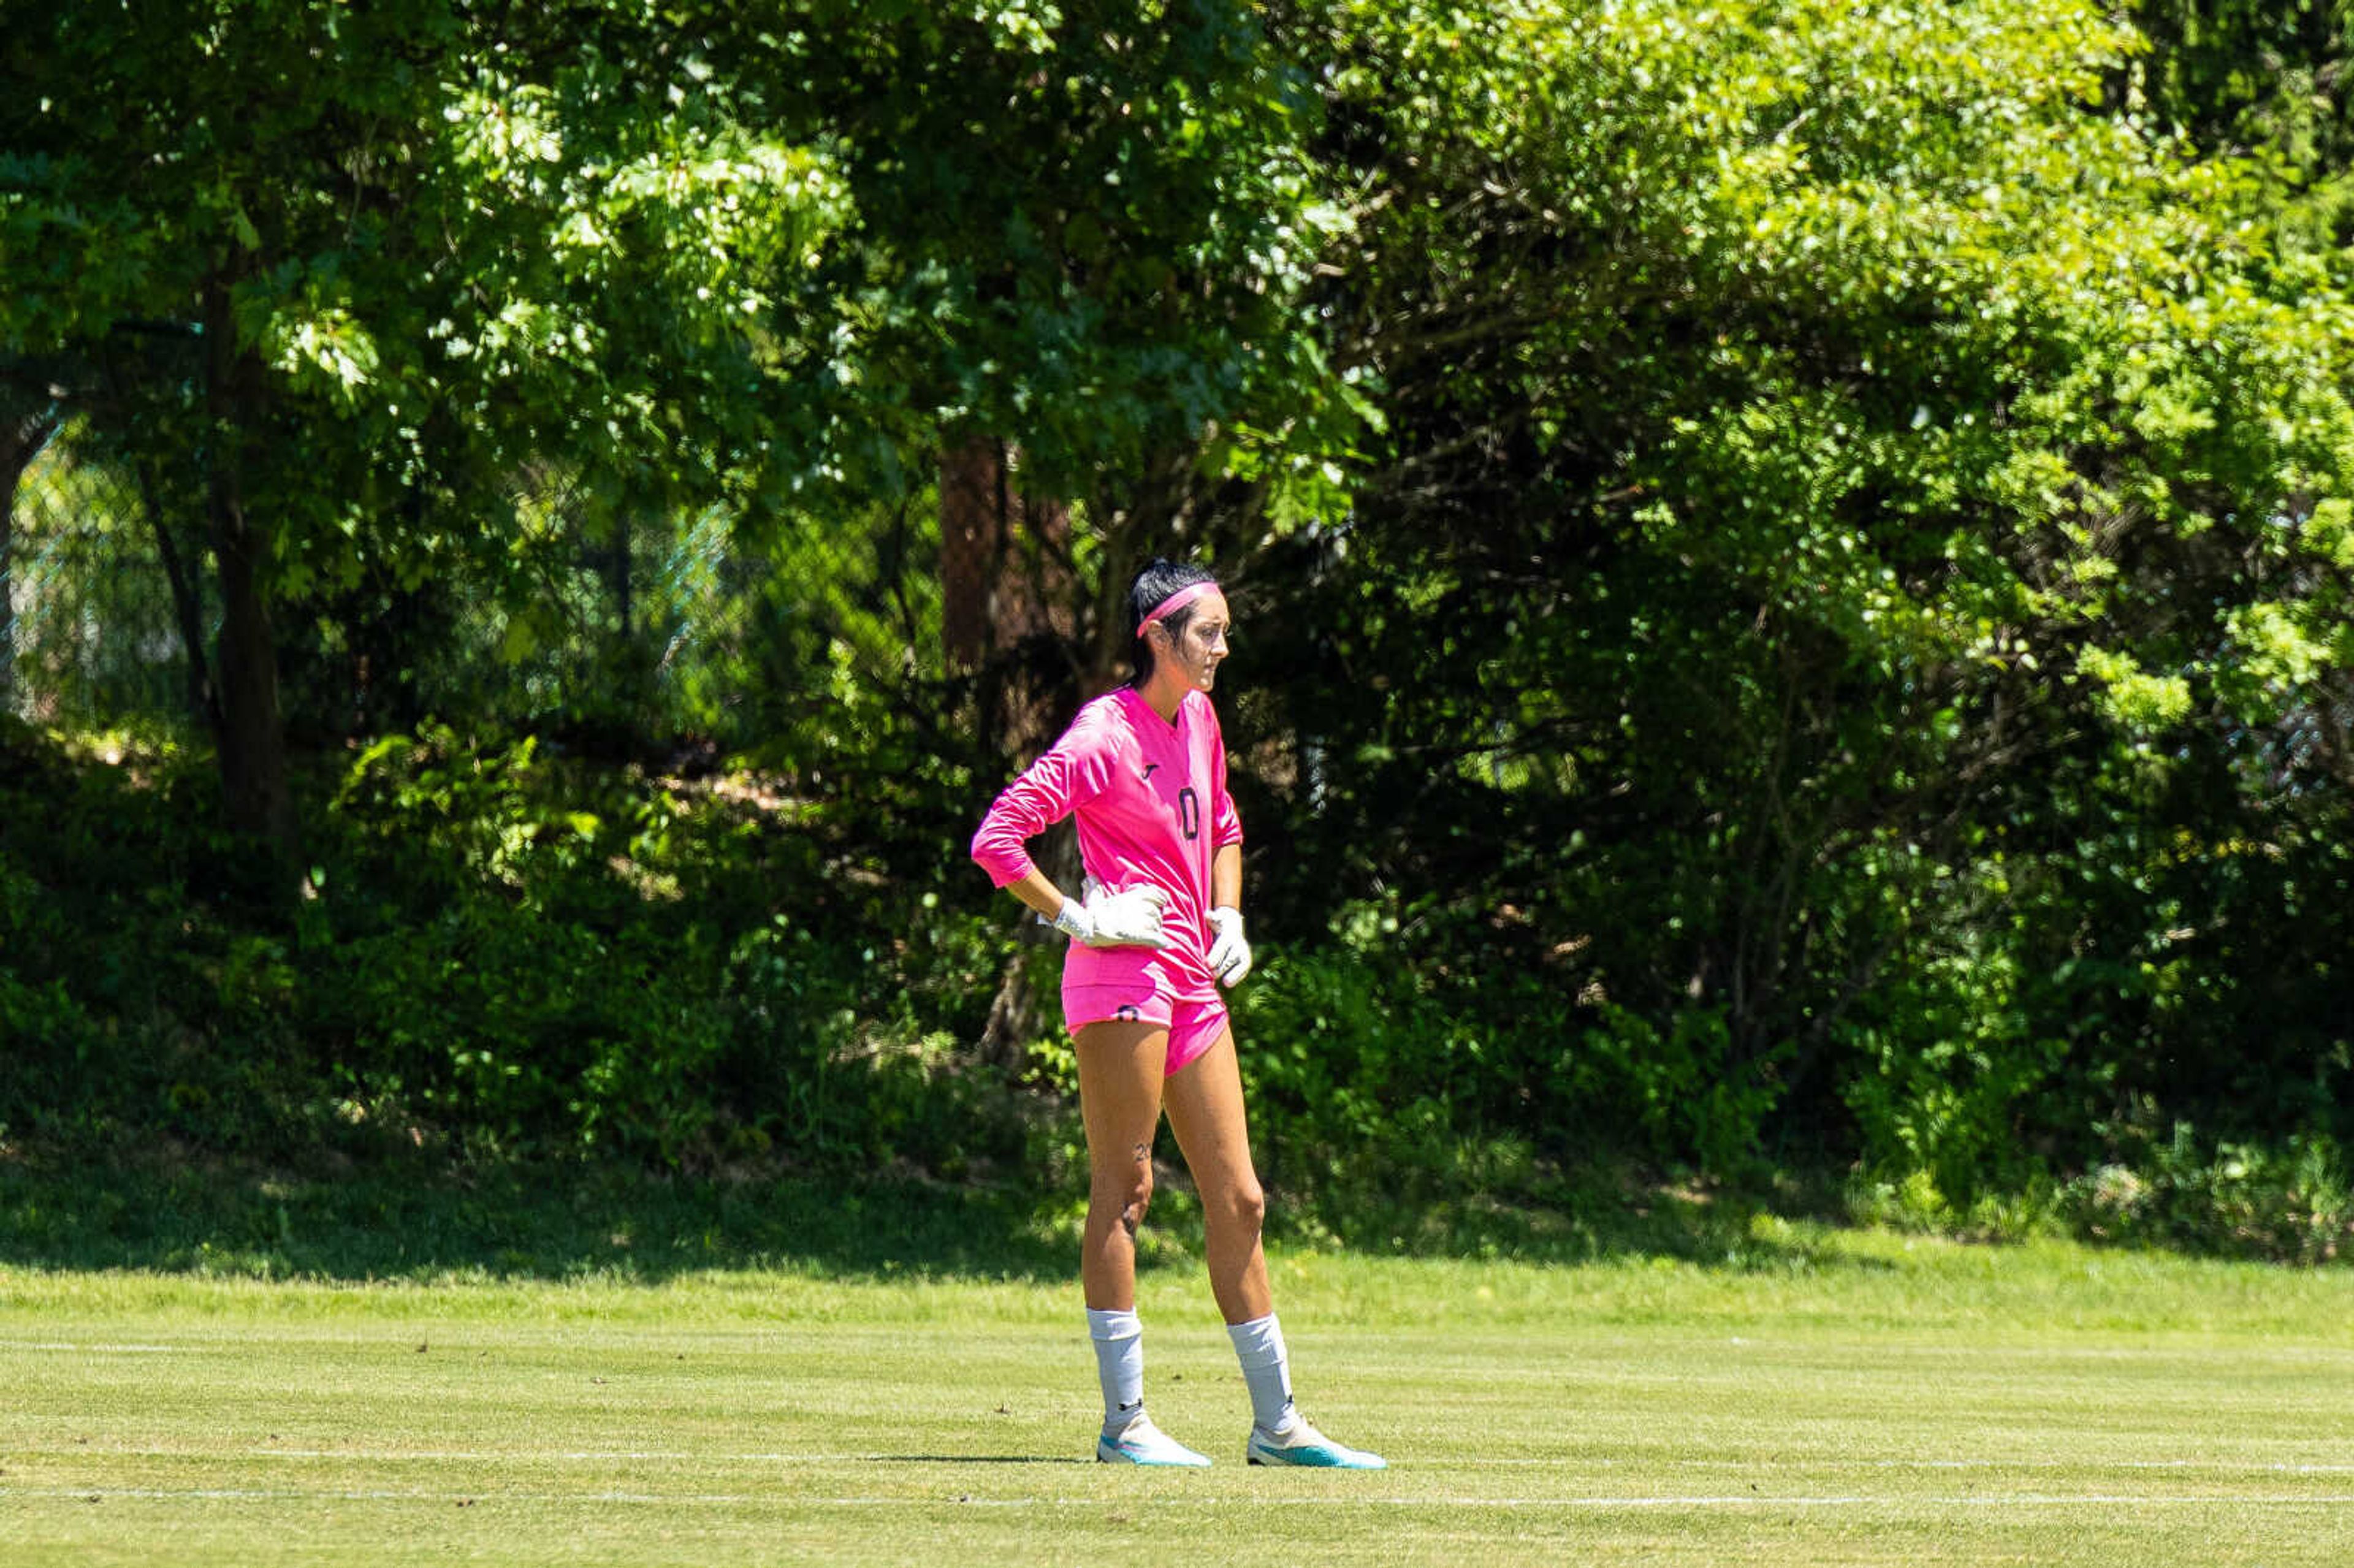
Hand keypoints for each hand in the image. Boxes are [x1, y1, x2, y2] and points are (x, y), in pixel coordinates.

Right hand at [1054, 883, 1169, 948]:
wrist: (1087, 927)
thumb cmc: (1091, 913)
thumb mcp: (1094, 896)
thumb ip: (1094, 885)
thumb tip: (1089, 877)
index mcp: (1130, 898)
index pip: (1154, 893)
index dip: (1160, 898)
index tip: (1161, 902)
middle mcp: (1136, 907)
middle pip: (1155, 912)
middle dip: (1156, 919)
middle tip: (1151, 925)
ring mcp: (1136, 922)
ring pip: (1155, 924)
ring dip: (1155, 930)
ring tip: (1152, 935)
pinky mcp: (1135, 936)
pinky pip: (1152, 937)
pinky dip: (1159, 941)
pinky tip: (1165, 944)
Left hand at [1205, 906, 1251, 986]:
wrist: (1231, 925)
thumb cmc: (1218, 925)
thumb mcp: (1215, 920)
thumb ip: (1211, 919)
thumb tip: (1207, 914)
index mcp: (1229, 935)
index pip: (1223, 946)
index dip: (1215, 955)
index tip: (1207, 964)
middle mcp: (1238, 944)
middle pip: (1231, 958)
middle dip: (1221, 967)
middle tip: (1211, 974)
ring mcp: (1244, 953)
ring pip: (1240, 965)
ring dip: (1231, 974)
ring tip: (1222, 982)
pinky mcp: (1246, 961)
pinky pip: (1243, 970)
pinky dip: (1237, 977)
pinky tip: (1228, 983)